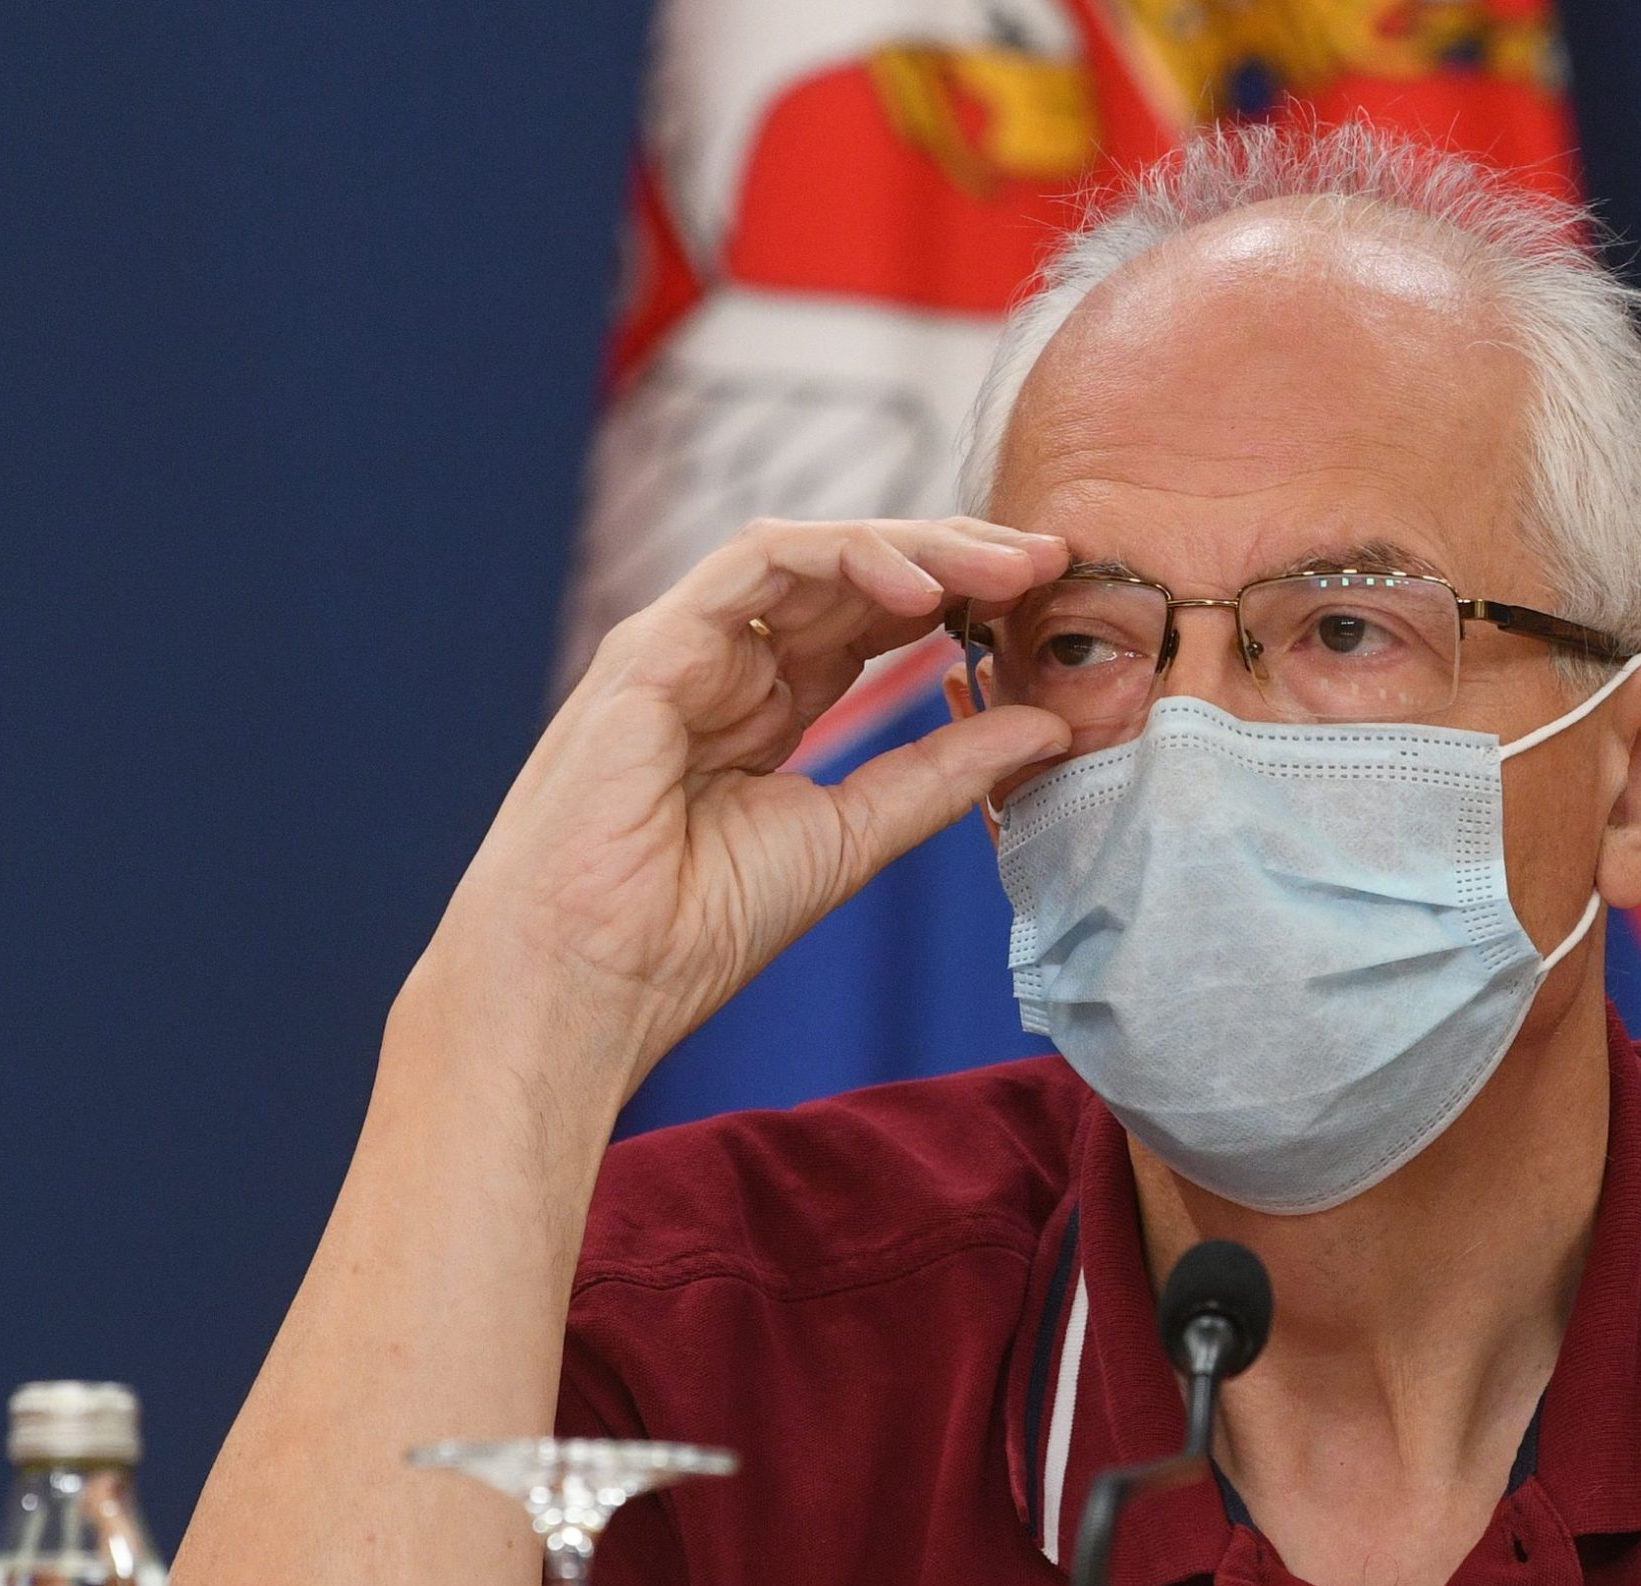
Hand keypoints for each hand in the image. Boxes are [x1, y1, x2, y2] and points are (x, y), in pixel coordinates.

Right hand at [416, 516, 1070, 1093]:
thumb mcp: (854, 836)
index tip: (1050, 598)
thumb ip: (944, 775)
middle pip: (849, 575)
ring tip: (1003, 565)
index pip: (871, 620)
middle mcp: (725, 666)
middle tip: (1049, 557)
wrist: (590, 984)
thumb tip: (1048, 723)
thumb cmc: (692, 930)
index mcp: (765, 709)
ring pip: (809, 554)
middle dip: (954, 556)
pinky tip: (918, 586)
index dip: (961, 598)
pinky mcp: (650, 647)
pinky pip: (753, 566)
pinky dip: (841, 558)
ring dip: (914, 546)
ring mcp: (683, 648)